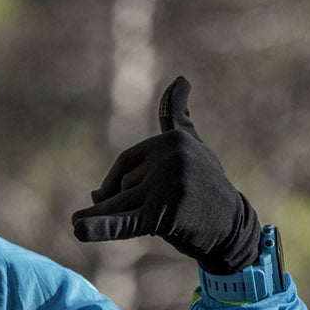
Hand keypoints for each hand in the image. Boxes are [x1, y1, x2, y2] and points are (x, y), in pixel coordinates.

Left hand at [71, 76, 261, 274]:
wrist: (231, 227)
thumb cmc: (205, 186)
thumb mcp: (193, 145)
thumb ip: (178, 116)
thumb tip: (180, 80)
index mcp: (172, 141)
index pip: (125, 162)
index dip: (117, 183)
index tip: (121, 197)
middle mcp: (171, 159)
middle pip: (122, 184)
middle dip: (125, 202)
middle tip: (157, 213)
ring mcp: (167, 186)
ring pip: (119, 204)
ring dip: (113, 220)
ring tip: (132, 227)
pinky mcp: (163, 215)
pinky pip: (124, 222)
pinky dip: (100, 228)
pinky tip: (78, 229)